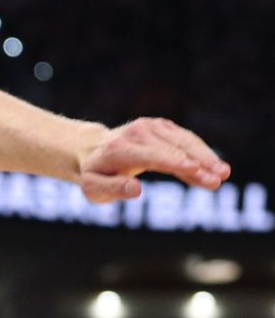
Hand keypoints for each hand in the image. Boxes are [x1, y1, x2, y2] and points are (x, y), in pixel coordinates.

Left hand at [77, 117, 229, 202]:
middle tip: (219, 179)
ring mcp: (151, 127)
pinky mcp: (163, 127)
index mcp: (119, 149)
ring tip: (223, 174)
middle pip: (173, 149)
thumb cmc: (95, 174)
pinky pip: (186, 140)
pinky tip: (215, 168)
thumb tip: (136, 190)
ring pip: (184, 142)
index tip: (195, 170)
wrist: (92, 150)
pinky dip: (202, 153)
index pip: (151, 155)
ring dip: (205, 157)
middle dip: (197, 163)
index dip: (174, 162)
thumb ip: (113, 189)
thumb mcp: (94, 188)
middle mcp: (137, 133)